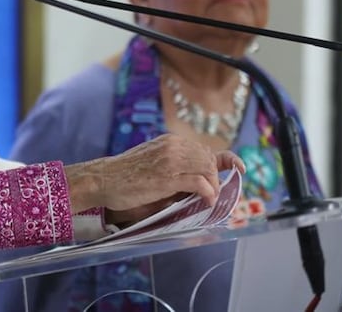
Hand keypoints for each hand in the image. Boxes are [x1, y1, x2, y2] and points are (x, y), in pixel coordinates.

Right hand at [64, 134, 245, 212]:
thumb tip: (196, 181)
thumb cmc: (124, 175)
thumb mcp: (152, 162)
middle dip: (217, 178)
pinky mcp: (167, 177)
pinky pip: (199, 183)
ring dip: (213, 186)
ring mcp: (171, 160)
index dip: (226, 159)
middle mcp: (172, 146)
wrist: (102, 178)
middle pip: (209, 159)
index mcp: (169, 141)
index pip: (205, 148)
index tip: (239, 168)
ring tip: (208, 199)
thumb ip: (173, 166)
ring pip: (208, 169)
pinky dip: (208, 192)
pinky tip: (206, 201)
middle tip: (213, 194)